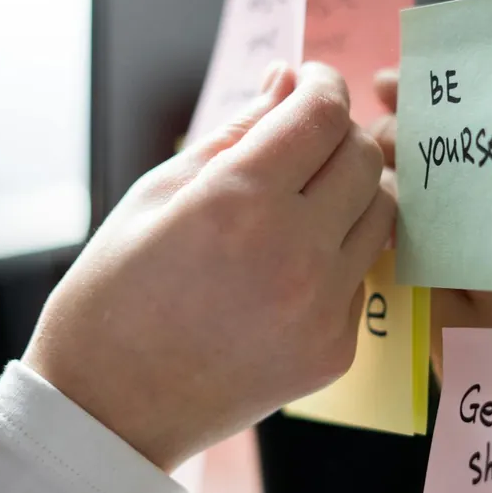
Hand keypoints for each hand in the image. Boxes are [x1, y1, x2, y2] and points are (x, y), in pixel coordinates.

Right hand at [24, 62, 392, 471]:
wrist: (110, 410)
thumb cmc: (114, 295)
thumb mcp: (155, 196)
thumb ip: (232, 133)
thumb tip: (285, 82)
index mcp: (239, 203)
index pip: (321, 115)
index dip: (321, 85)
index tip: (309, 83)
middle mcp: (294, 253)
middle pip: (363, 159)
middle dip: (338, 134)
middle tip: (303, 139)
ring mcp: (322, 308)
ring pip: (381, 215)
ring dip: (352, 191)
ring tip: (305, 199)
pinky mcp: (335, 350)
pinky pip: (362, 274)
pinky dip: (340, 253)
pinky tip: (292, 262)